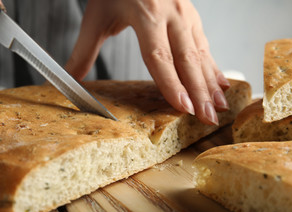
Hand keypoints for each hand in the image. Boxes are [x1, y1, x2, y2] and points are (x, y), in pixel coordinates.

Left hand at [65, 0, 229, 124]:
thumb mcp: (97, 16)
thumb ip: (84, 50)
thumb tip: (70, 79)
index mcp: (147, 15)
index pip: (160, 58)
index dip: (172, 85)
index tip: (183, 107)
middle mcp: (172, 14)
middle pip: (187, 60)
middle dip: (200, 93)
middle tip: (208, 118)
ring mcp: (186, 14)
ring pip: (201, 54)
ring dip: (212, 83)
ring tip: (220, 105)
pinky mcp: (192, 15)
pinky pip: (205, 44)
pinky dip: (214, 66)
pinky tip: (221, 82)